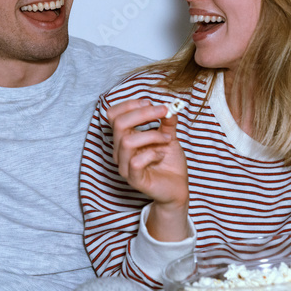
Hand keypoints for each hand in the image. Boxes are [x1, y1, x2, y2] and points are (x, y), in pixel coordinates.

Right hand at [107, 99, 189, 240]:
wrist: (177, 188)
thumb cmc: (169, 163)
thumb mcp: (169, 136)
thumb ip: (167, 122)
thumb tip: (169, 107)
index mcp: (124, 138)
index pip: (113, 115)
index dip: (130, 104)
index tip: (151, 102)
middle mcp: (120, 151)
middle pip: (119, 123)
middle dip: (143, 113)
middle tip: (164, 112)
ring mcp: (125, 166)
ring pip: (127, 142)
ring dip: (151, 135)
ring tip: (167, 138)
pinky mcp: (134, 179)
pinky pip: (136, 162)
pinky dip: (153, 153)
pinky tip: (162, 155)